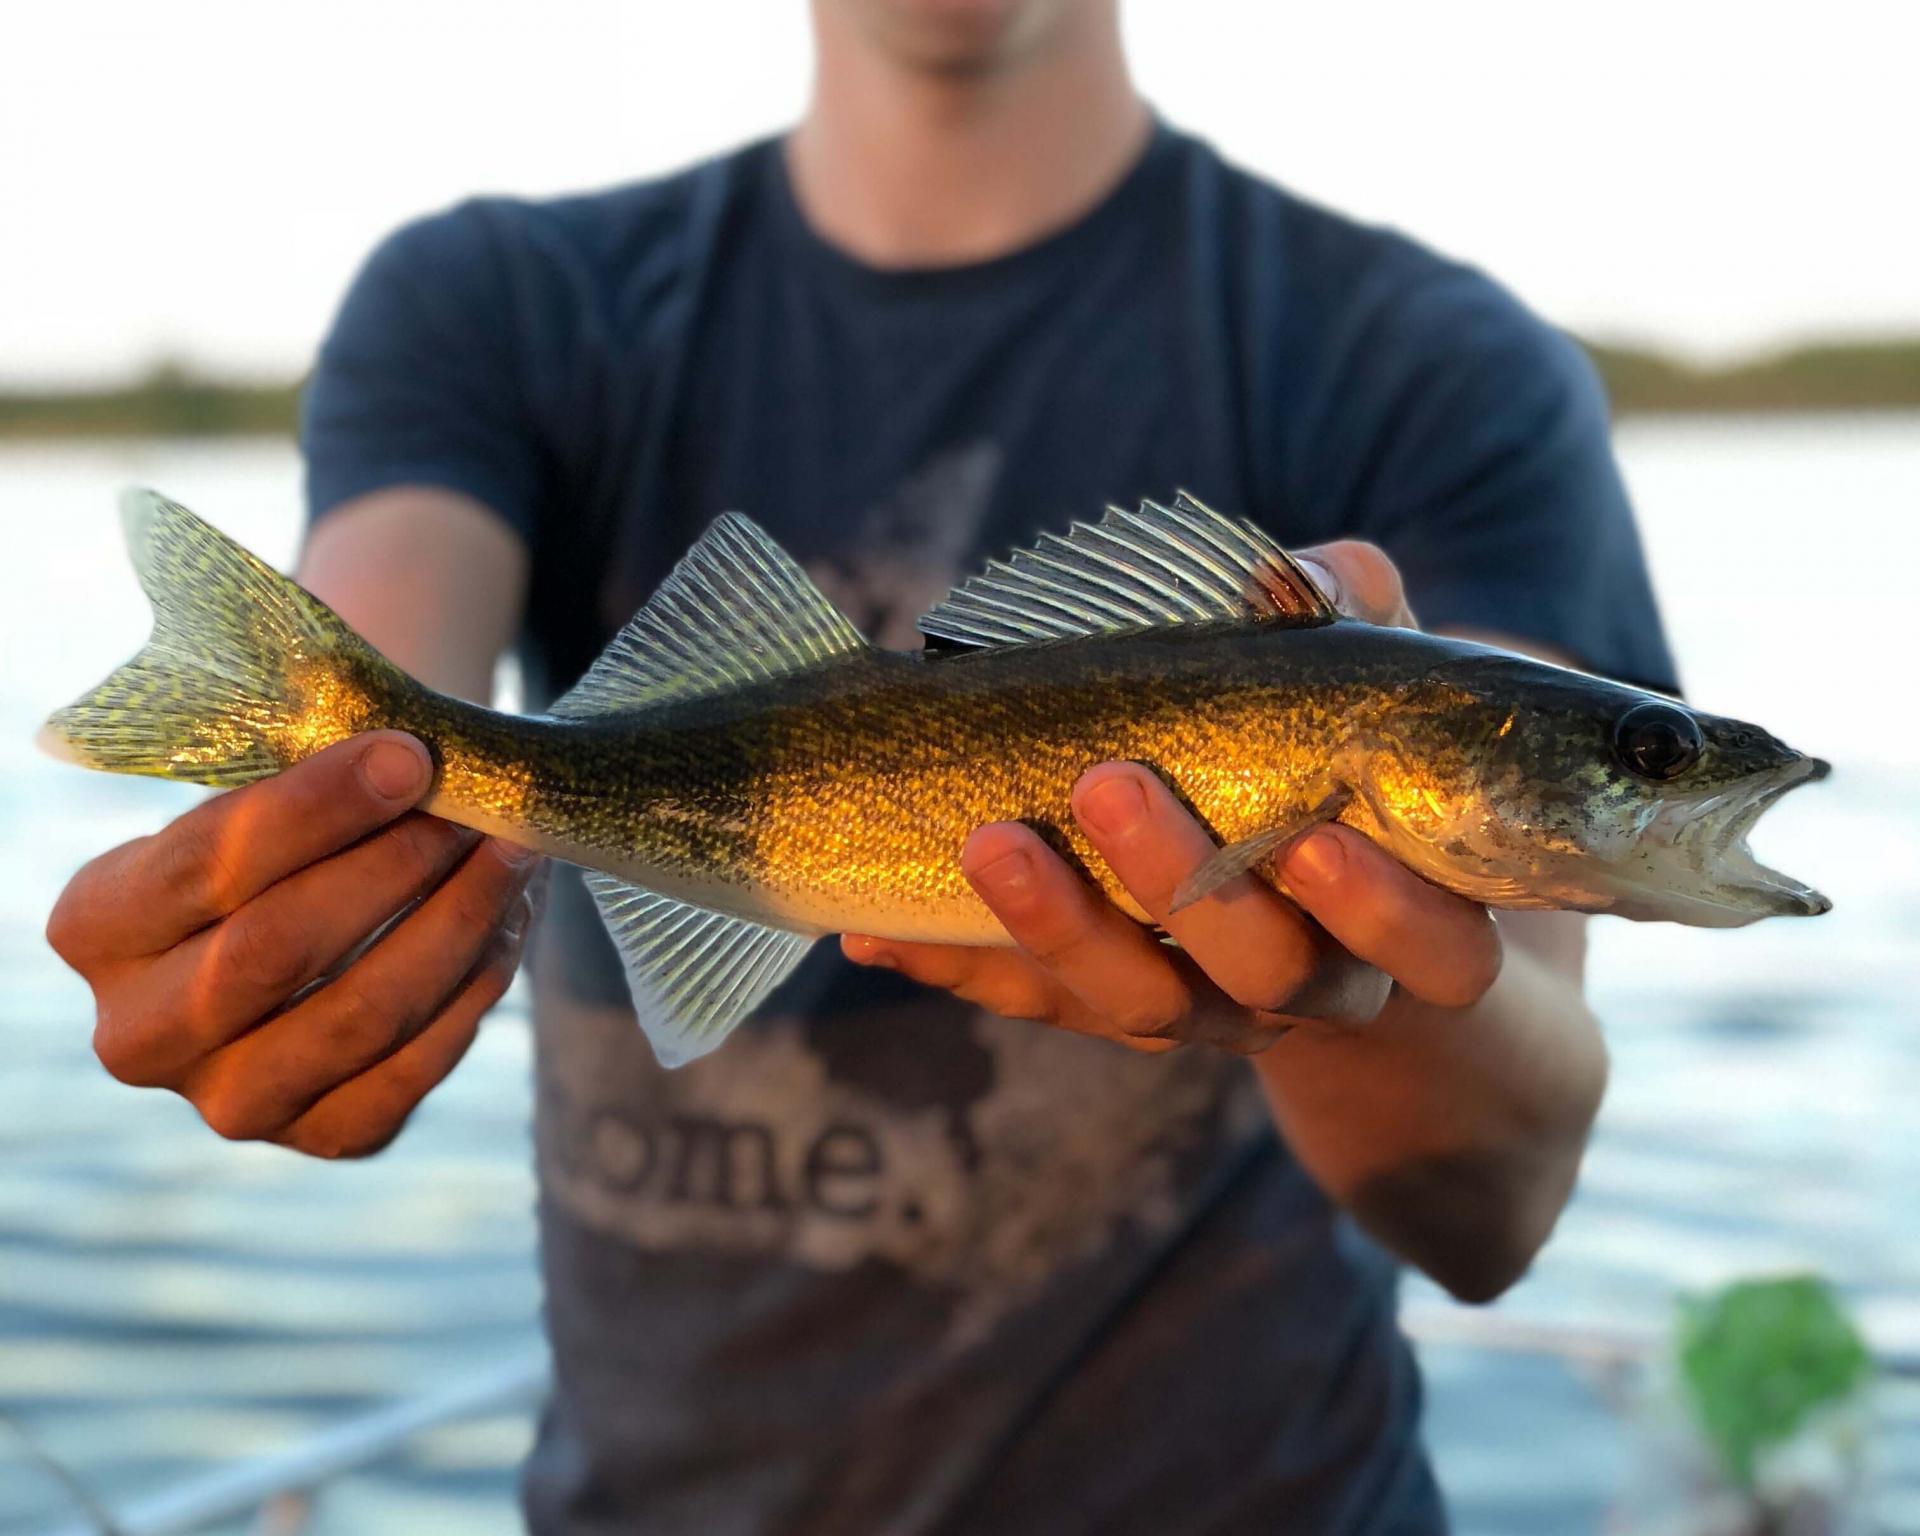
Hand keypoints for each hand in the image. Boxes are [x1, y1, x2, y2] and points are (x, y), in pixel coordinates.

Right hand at [46, 732, 539, 1156]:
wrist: (298, 937)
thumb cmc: (279, 845)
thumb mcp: (256, 802)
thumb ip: (311, 787)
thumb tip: (418, 766)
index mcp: (95, 927)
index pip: (210, 865)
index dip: (319, 809)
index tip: (410, 757)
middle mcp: (138, 1035)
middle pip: (277, 949)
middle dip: (393, 866)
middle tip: (473, 809)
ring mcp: (229, 1102)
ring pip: (362, 1014)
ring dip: (457, 922)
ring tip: (513, 852)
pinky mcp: (324, 1135)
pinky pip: (416, 1065)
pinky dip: (477, 983)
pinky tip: (510, 918)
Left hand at [842, 542, 1501, 1052]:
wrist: (1300, 889)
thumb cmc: (1343, 758)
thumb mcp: (1366, 685)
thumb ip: (1358, 623)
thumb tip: (1313, 572)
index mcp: (1411, 923)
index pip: (1436, 950)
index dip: (1381, 910)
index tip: (1316, 837)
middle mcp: (1313, 986)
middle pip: (1263, 972)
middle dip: (1184, 884)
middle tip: (1111, 782)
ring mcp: (1206, 1011)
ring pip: (1140, 1003)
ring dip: (1058, 927)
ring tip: (986, 840)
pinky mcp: (1107, 1010)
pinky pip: (1035, 1003)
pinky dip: (958, 964)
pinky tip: (877, 933)